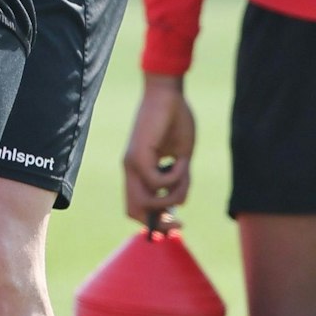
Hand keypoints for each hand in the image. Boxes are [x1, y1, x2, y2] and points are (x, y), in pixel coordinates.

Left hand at [124, 74, 195, 220]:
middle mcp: (130, 169)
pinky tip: (181, 162)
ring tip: (185, 179)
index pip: (137, 206)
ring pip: (145, 201)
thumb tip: (179, 203)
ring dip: (170, 200)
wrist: (169, 93)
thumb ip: (178, 179)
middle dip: (159, 222)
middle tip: (180, 222)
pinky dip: (173, 179)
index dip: (154, 220)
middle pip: (134, 210)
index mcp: (138, 170)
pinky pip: (156, 182)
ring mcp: (132, 163)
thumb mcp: (181, 157)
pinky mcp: (138, 155)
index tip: (177, 223)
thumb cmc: (176, 120)